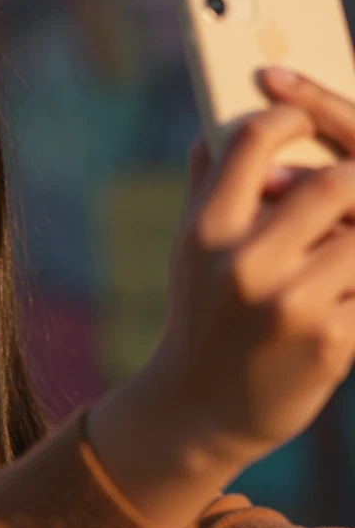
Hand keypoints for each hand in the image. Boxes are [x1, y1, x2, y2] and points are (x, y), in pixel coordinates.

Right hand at [145, 67, 354, 472]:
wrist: (198, 412)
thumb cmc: (201, 319)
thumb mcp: (190, 255)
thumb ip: (206, 188)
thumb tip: (214, 126)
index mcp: (206, 232)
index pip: (252, 140)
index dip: (290, 115)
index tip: (302, 120)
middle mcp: (245, 263)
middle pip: (335, 182)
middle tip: (354, 189)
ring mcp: (291, 304)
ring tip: (343, 248)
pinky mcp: (331, 343)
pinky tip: (347, 293)